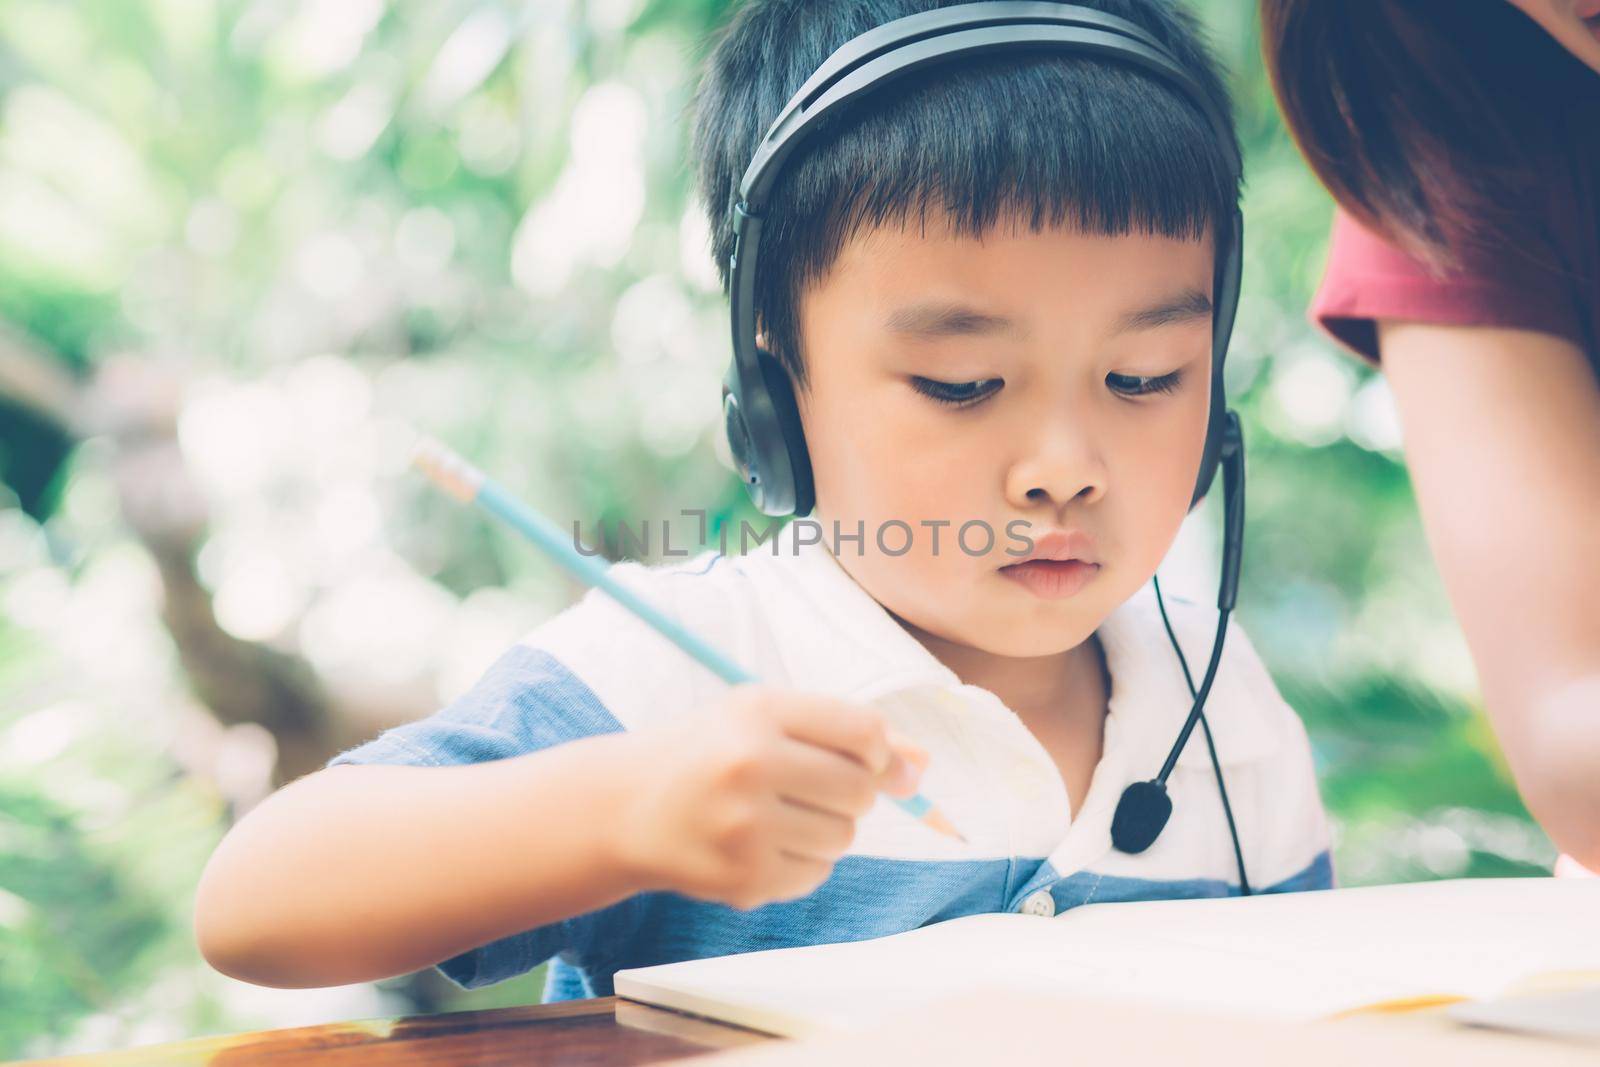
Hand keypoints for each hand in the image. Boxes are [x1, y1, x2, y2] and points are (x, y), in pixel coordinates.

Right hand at [613, 684, 927, 909]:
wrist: (624, 808)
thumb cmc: (708, 753)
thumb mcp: (765, 719)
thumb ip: (845, 733)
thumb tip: (923, 767)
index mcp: (757, 712)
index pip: (862, 731)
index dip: (878, 750)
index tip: (866, 759)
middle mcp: (750, 766)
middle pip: (860, 789)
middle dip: (853, 793)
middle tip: (810, 788)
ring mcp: (745, 828)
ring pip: (844, 837)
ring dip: (828, 828)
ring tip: (780, 815)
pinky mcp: (743, 879)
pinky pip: (816, 874)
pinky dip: (802, 861)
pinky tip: (760, 844)